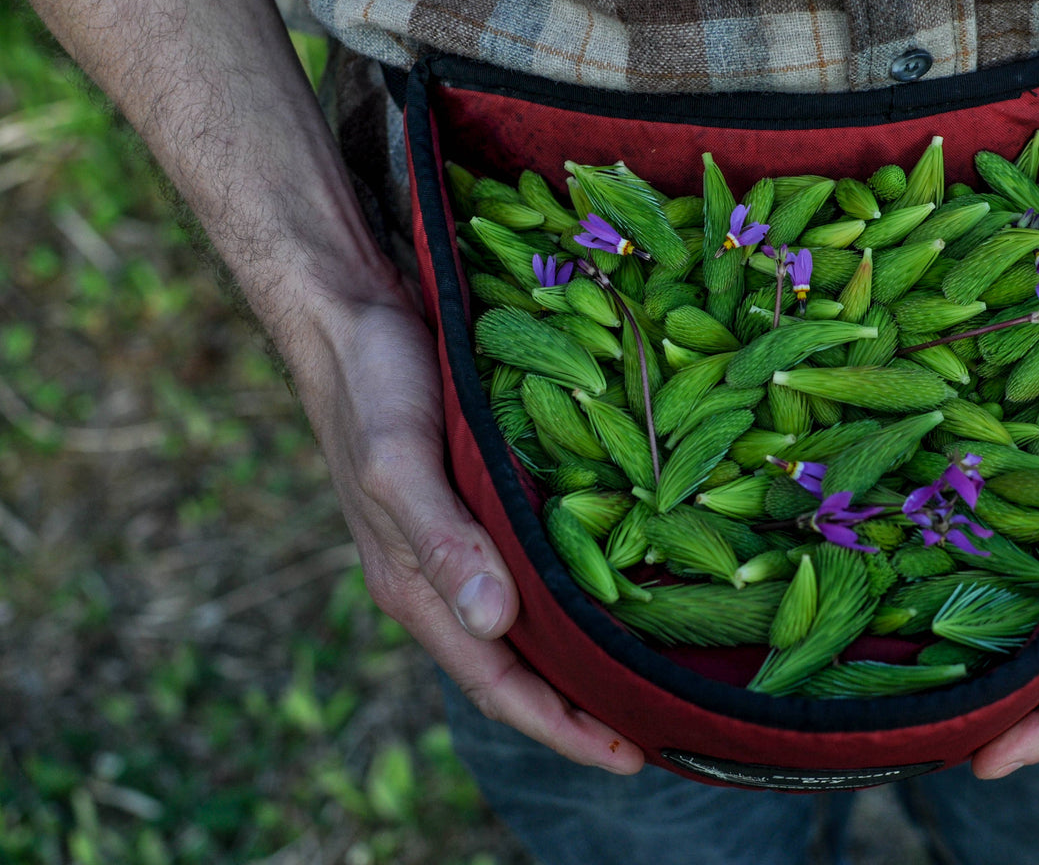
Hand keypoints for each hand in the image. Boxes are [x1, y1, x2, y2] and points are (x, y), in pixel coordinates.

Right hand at [296, 280, 643, 774]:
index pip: (496, 682)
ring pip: (527, 623)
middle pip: (516, 666)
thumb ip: (444, 543)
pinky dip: (572, 594)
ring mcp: (458, 541)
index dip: (560, 727)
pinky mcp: (477, 500)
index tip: (631, 756)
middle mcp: (440, 577)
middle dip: (579, 709)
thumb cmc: (372, 387)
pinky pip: (531, 568)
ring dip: (579, 656)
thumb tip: (494, 624)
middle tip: (660, 726)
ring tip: (648, 674)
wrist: (349, 313)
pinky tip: (617, 588)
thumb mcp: (399, 463)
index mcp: (417, 586)